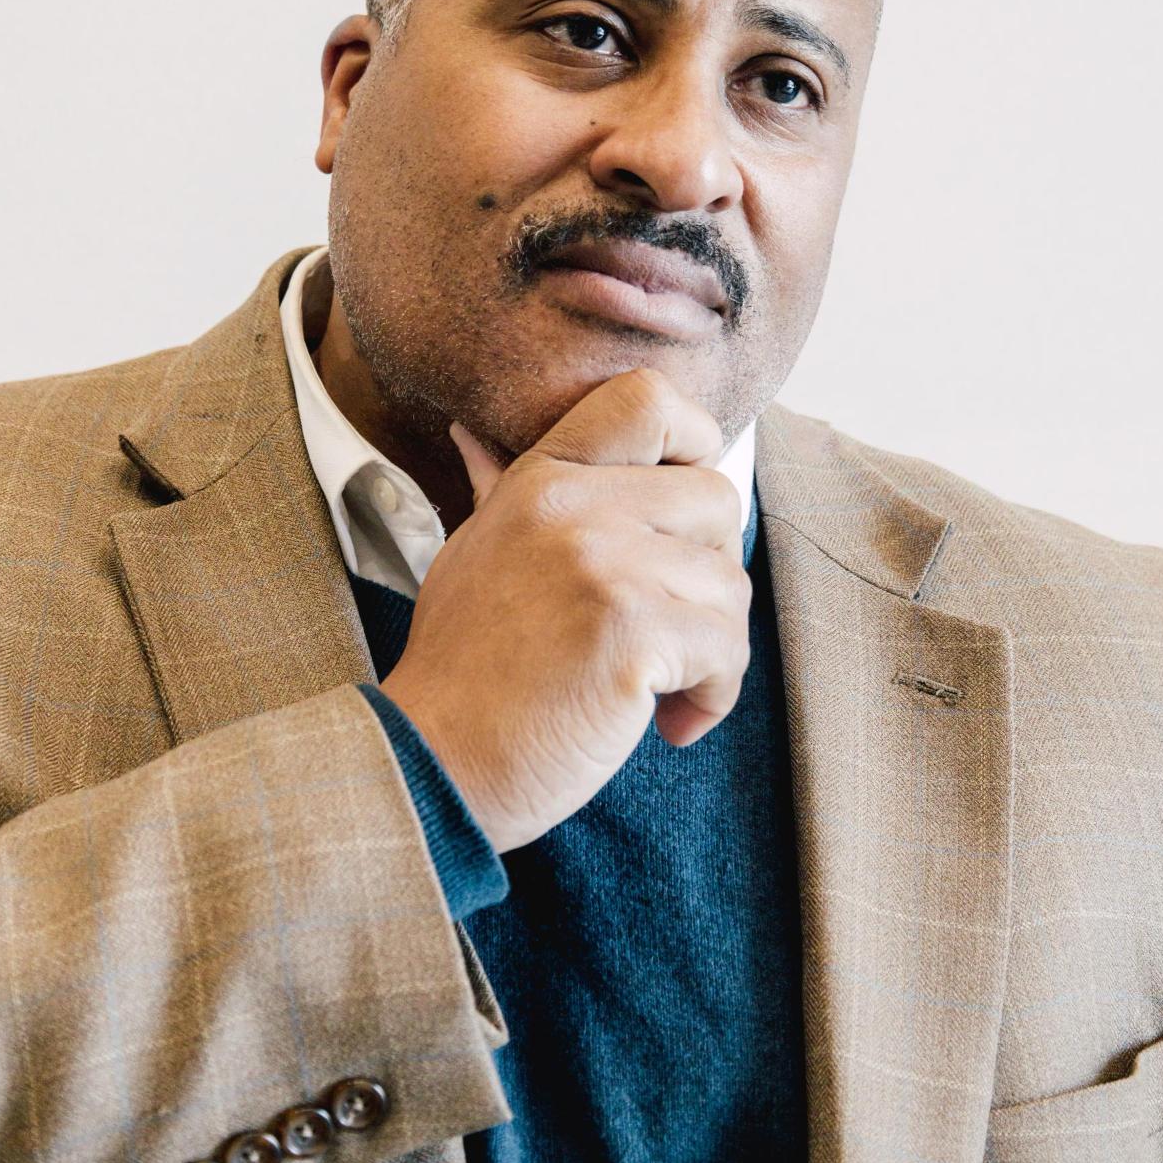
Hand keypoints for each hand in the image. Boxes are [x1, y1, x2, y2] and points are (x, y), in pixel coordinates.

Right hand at [379, 368, 750, 853]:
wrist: (432, 763)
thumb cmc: (461, 669)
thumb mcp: (472, 553)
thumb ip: (497, 489)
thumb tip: (472, 435)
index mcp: (542, 479)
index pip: (649, 399)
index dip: (696, 441)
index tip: (684, 514)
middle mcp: (574, 507)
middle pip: (717, 497)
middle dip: (712, 572)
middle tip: (674, 626)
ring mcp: (604, 567)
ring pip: (730, 583)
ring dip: (713, 649)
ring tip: (661, 689)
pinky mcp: (633, 635)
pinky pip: (728, 649)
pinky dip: (714, 696)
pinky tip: (670, 723)